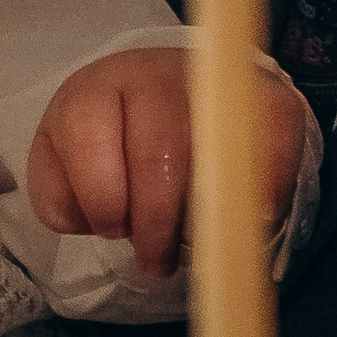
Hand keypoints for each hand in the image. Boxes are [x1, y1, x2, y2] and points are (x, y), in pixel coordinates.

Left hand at [28, 47, 309, 278]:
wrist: (164, 100)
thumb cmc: (107, 146)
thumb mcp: (61, 169)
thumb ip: (60, 199)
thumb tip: (92, 221)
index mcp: (94, 90)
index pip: (88, 133)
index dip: (101, 195)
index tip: (112, 231)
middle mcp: (154, 75)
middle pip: (159, 153)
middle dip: (157, 224)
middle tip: (157, 262)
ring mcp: (215, 82)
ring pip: (216, 156)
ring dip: (208, 216)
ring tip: (195, 245)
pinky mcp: (268, 95)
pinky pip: (276, 142)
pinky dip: (268, 189)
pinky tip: (252, 218)